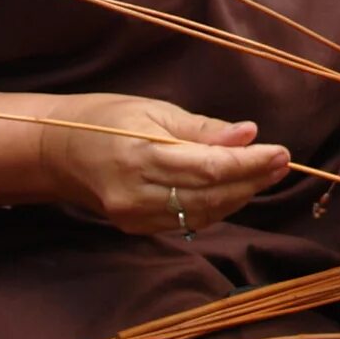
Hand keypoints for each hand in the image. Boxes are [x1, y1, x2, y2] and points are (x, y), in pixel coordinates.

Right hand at [41, 94, 290, 236]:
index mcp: (140, 156)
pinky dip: (216, 207)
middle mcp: (136, 193)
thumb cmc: (106, 119)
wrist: (57, 151)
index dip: (249, 164)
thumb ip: (202, 129)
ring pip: (202, 213)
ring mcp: (135, 216)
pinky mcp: (136, 227)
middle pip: (209, 195)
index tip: (282, 153)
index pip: (208, 168)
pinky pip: (188, 221)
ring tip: (266, 174)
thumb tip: (249, 134)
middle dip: (252, 180)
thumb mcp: (154, 111)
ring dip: (239, 196)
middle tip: (282, 163)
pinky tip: (235, 190)